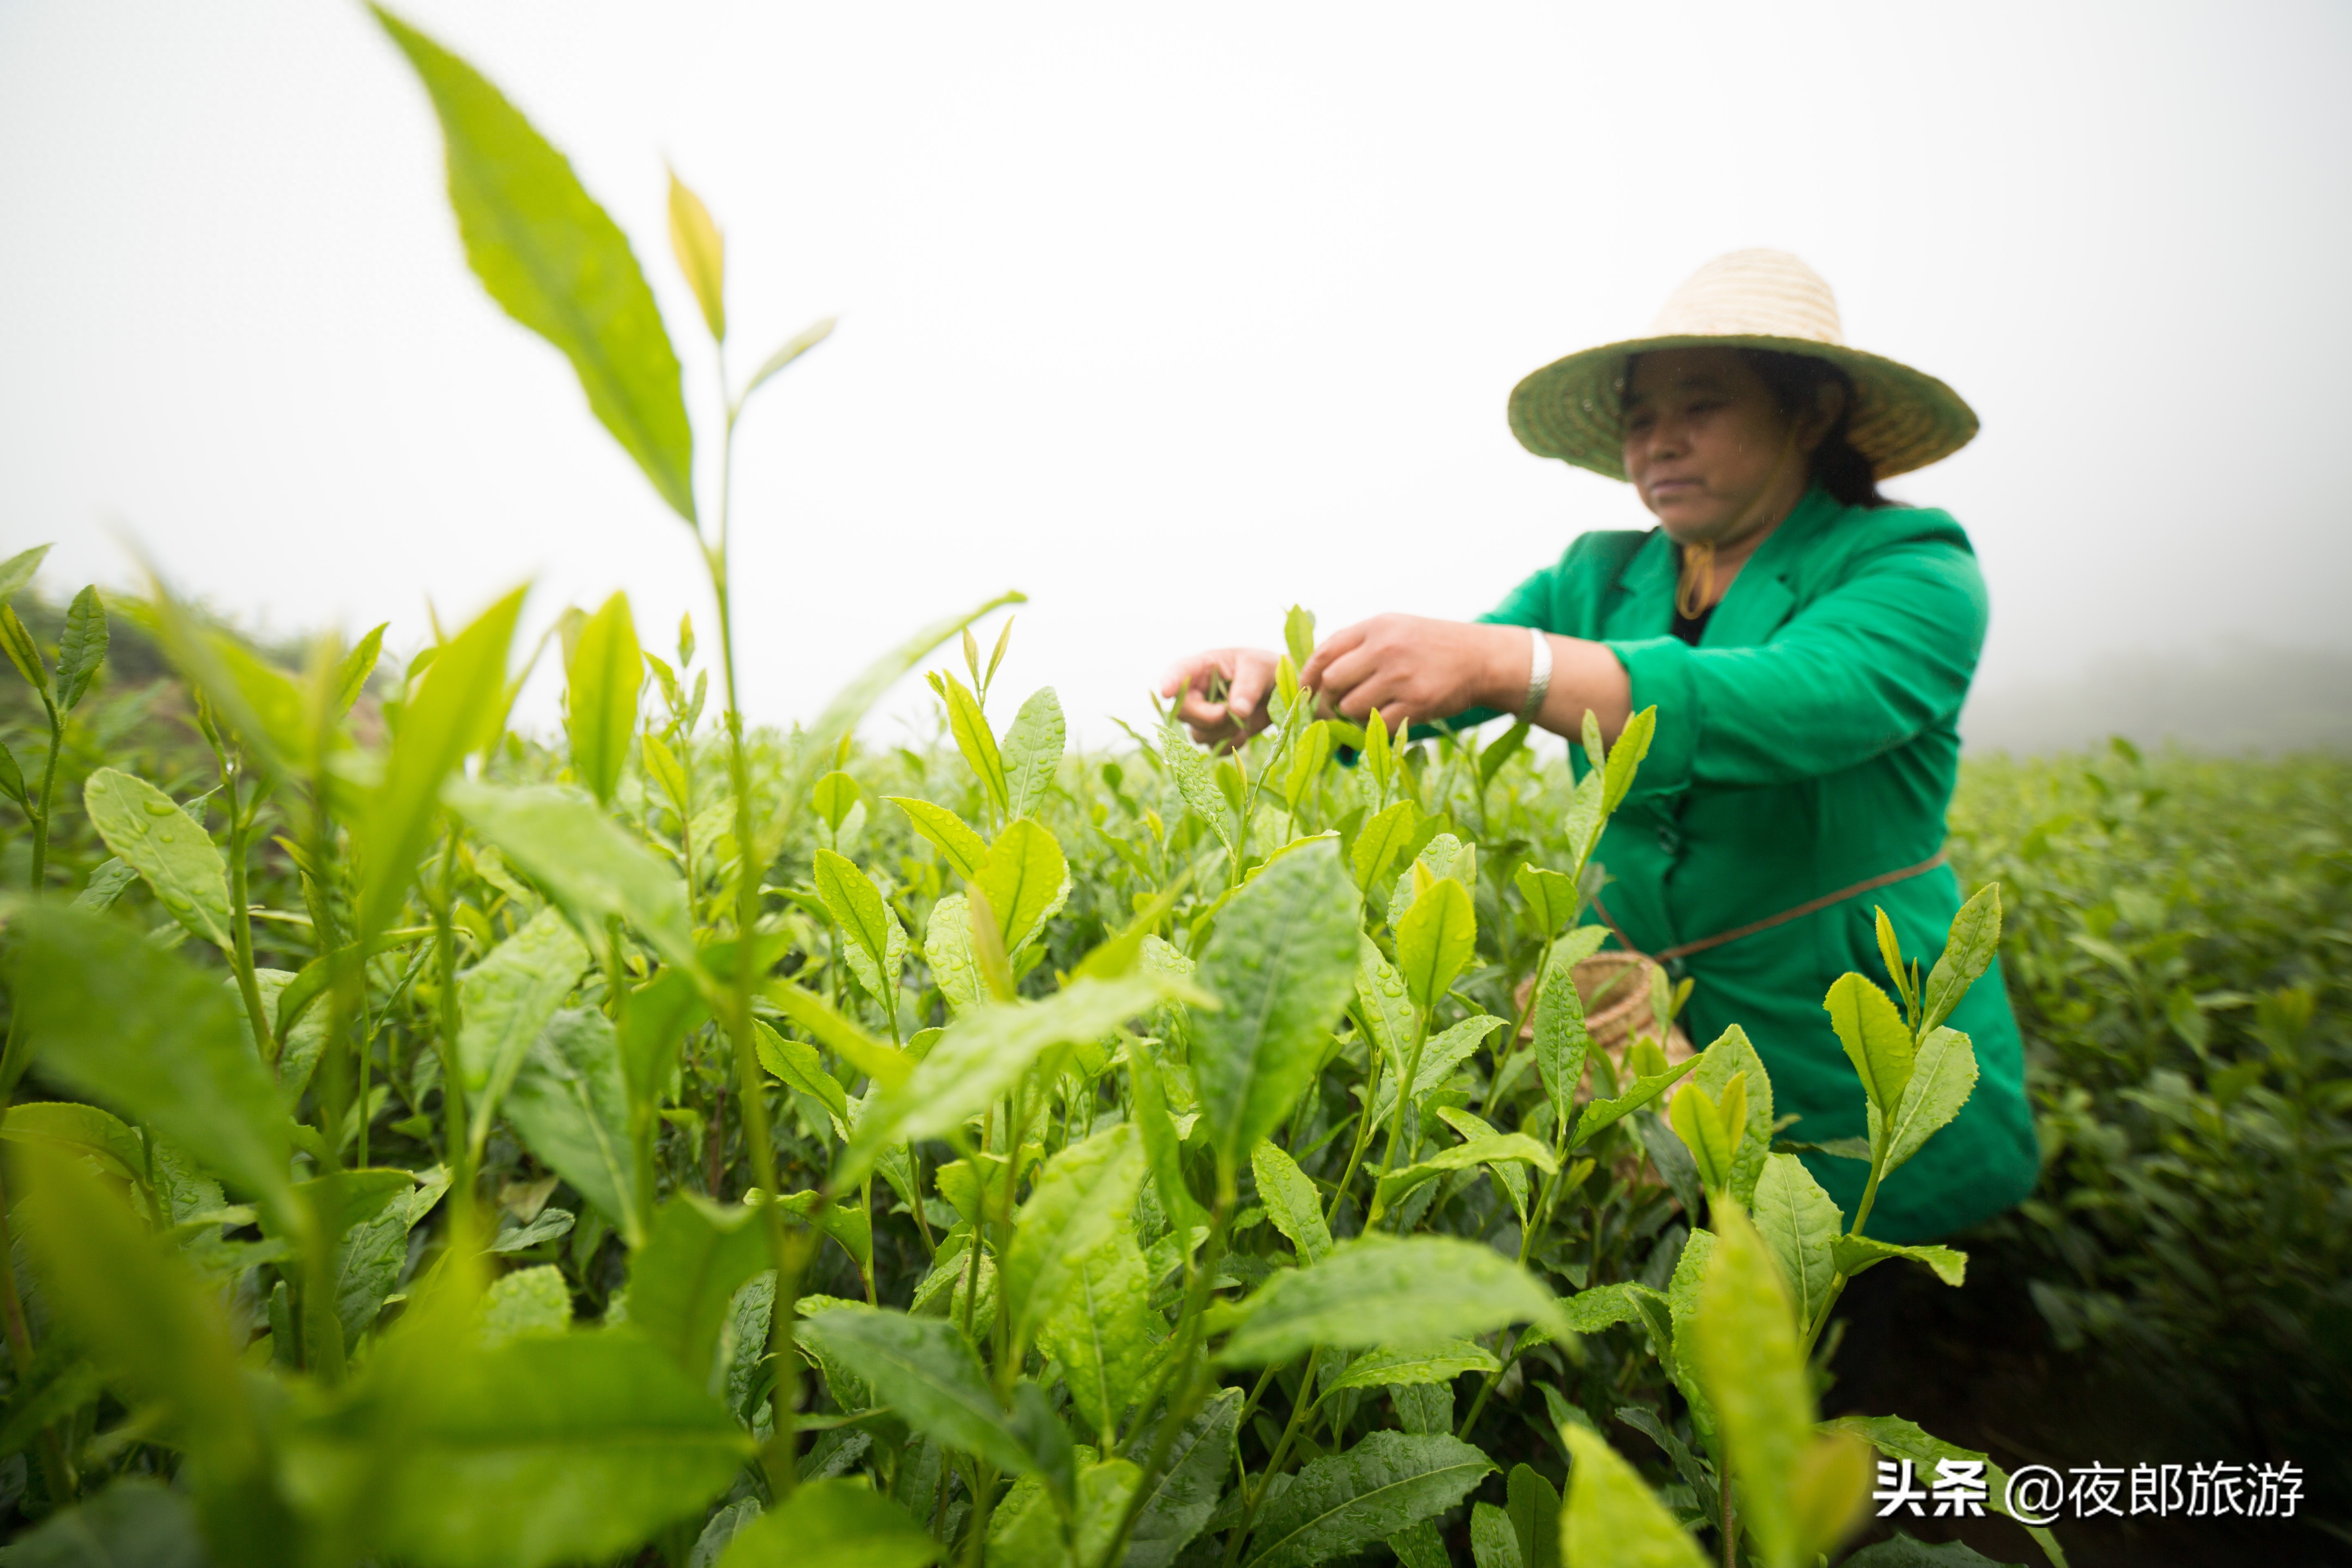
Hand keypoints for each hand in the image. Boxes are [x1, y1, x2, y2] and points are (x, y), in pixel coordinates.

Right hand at [1158, 647, 1280, 746]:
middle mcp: (1198, 692)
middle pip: (1183, 711)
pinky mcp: (1216, 733)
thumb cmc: (1265, 668)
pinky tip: (1245, 730)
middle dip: (1205, 717)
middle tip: (1227, 713)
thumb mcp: (1260, 668)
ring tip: (1245, 719)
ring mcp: (1204, 715)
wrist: (1277, 690)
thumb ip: (1248, 686)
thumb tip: (1236, 710)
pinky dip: (1231, 742)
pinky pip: (1214, 747)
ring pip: (1198, 732)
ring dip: (1222, 731)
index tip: (1166, 692)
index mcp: (1203, 667)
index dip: (1170, 682)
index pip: (1179, 672)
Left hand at [1298, 614, 1518, 730]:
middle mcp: (1385, 648)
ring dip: (1351, 717)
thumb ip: (1359, 644)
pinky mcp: (1416, 703)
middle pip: (1332, 682)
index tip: (1305, 692)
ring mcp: (1400, 677)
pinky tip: (1382, 724)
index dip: (1308, 677)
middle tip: (1330, 713)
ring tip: (1364, 714)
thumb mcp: (1396, 628)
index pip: (1325, 652)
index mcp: (1376, 627)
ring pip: (1350, 707)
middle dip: (1326, 701)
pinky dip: (1373, 730)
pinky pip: (1376, 725)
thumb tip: (1317, 674)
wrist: (1482, 658)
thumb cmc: (1433, 646)